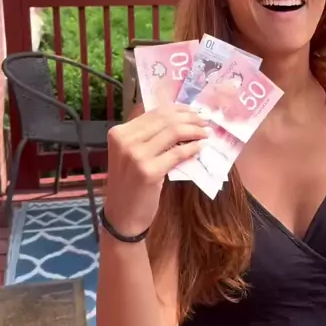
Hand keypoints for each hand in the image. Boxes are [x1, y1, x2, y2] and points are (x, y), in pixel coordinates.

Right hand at [104, 104, 209, 237]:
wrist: (122, 215)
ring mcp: (135, 156)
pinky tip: (200, 148)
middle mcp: (125, 141)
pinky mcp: (149, 172)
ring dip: (194, 130)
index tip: (194, 111)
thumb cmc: (130, 183)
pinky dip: (192, 148)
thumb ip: (149, 136)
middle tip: (205, 121)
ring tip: (205, 133)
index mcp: (119, 133)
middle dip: (190, 118)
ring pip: (173, 132)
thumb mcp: (132, 154)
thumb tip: (181, 118)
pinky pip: (177, 153)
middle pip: (165, 120)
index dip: (179, 110)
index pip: (155, 112)